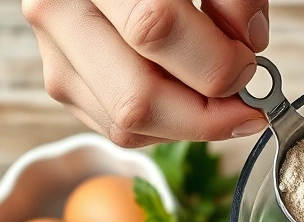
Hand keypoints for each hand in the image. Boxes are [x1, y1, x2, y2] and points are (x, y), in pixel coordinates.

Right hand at [22, 0, 270, 146]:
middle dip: (207, 113)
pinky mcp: (61, 81)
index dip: (215, 62)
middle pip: (138, 98)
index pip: (156, 30)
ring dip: (189, 123)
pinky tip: (186, 94)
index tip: (248, 65)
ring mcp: (54, 53)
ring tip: (216, 94)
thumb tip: (249, 42)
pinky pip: (121, 129)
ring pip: (129, 125)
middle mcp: (60, 11)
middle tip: (243, 97)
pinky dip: (168, 124)